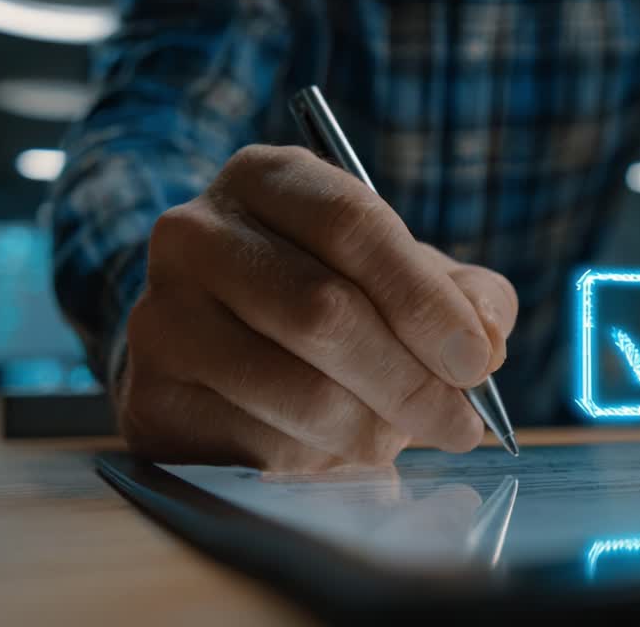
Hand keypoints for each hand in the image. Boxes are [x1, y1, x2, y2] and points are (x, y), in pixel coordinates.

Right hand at [118, 145, 517, 470]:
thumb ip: (464, 295)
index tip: (476, 361)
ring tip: (400, 436)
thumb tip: (488, 339)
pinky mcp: (150, 399)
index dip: (424, 301)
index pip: (353, 225)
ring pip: (296, 390)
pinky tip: (334, 447)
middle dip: (411, 380)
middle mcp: (196, 234)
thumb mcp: (404, 272)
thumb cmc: (330, 294)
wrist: (215, 343)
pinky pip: (260, 445)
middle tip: (460, 422)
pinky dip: (322, 460)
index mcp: (268, 179)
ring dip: (374, 430)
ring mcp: (161, 316)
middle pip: (324, 312)